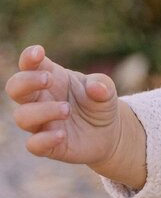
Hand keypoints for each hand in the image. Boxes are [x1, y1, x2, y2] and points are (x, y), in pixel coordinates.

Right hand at [5, 43, 122, 166]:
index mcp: (51, 78)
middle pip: (15, 88)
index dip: (28, 57)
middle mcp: (40, 99)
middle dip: (26, 81)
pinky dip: (44, 139)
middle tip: (48, 80)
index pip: (29, 65)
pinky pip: (34, 144)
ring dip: (42, 110)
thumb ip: (102, 85)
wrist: (109, 133)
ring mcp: (41, 122)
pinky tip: (62, 134)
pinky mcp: (47, 145)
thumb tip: (96, 88)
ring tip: (67, 109)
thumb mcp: (106, 90)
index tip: (38, 53)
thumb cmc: (99, 104)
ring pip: (22, 116)